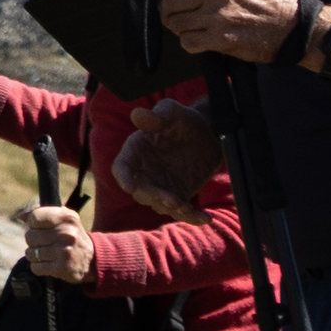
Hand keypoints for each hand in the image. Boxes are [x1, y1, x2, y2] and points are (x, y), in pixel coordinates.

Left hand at [19, 204, 100, 286]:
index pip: (34, 217)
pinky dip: (38, 267)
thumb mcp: (63, 218)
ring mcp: (64, 252)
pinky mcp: (61, 268)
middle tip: (45, 243)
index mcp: (67, 217)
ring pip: (31, 253)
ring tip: (47, 254)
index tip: (40, 228)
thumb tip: (20, 216)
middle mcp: (66, 233)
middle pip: (30, 236)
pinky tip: (48, 263)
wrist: (93, 259)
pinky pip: (36, 267)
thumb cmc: (72, 235)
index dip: (33, 224)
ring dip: (35, 255)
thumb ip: (41, 212)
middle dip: (33, 241)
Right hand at [114, 99, 223, 216]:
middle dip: (155, 197)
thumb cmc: (185, 120)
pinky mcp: (178, 196)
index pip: (123, 167)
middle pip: (141, 192)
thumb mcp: (173, 112)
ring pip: (160, 205)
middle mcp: (145, 172)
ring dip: (173, 209)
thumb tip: (138, 114)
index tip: (130, 186)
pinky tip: (205, 217)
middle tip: (173, 200)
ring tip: (189, 208)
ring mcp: (160, 186)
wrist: (208, 135)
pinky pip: (181, 212)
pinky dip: (192, 217)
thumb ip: (158, 115)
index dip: (124, 177)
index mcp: (136, 151)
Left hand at [141, 0, 306, 66]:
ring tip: (192, 26)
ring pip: (175, 22)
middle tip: (174, 12)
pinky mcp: (220, 38)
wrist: (293, 26)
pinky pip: (188, 42)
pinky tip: (201, 39)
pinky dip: (190, 42)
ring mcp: (217, 15)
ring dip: (179, 26)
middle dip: (166, 8)